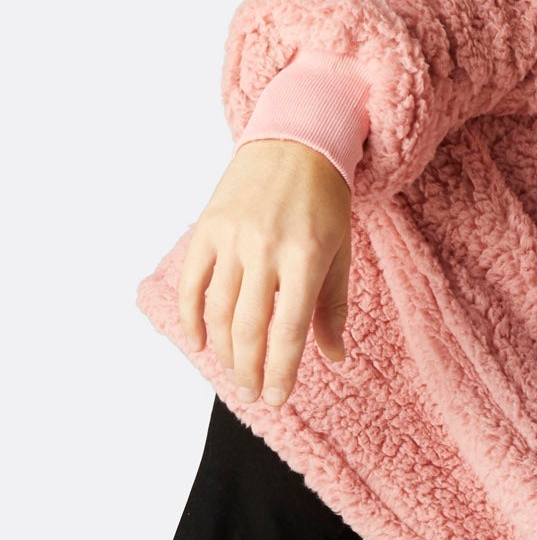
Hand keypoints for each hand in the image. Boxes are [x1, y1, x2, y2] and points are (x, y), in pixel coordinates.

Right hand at [177, 139, 354, 407]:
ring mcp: (232, 238)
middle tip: (254, 393)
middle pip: (250, 328)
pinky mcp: (208, 227)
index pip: (289, 330)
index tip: (277, 398)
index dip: (281, 371)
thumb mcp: (341, 250)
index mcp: (305, 257)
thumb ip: (333, 305)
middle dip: (250, 369)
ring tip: (235, 371)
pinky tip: (201, 342)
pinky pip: (193, 282)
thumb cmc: (326, 199)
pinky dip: (192, 315)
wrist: (295, 141)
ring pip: (220, 310)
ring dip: (225, 349)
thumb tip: (332, 357)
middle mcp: (265, 250)